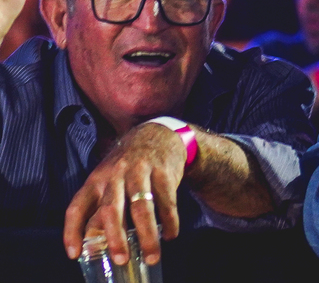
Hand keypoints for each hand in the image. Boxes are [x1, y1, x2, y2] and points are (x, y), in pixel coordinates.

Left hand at [63, 122, 189, 265]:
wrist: (157, 134)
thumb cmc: (127, 166)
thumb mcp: (107, 180)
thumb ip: (99, 207)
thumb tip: (91, 244)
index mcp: (96, 180)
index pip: (77, 207)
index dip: (72, 232)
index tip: (75, 254)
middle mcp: (115, 175)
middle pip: (112, 210)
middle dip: (115, 238)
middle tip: (120, 260)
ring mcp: (141, 172)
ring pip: (142, 207)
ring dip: (147, 235)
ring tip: (152, 256)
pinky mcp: (164, 172)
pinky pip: (167, 201)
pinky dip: (170, 221)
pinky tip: (170, 235)